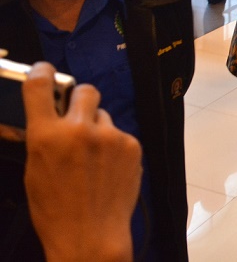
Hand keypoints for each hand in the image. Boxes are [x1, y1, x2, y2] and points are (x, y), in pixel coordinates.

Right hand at [23, 62, 141, 261]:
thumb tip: (49, 118)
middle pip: (85, 90)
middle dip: (80, 100)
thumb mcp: (34, 171)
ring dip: (98, 128)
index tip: (46, 70)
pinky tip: (108, 170)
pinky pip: (120, 135)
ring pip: (104, 116)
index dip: (43, 72)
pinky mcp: (132, 144)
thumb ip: (43, 138)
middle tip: (77, 118)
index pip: (41, 85)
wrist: (91, 237)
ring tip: (92, 158)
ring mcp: (110, 135)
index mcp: (46, 135)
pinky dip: (114, 147)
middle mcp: (79, 128)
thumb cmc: (55, 210)